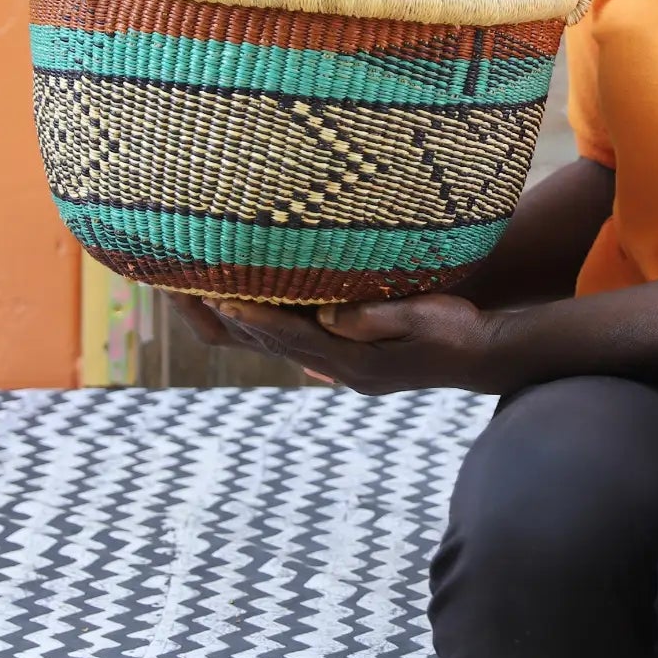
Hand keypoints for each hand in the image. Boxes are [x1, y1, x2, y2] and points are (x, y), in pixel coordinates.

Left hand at [168, 290, 506, 394]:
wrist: (484, 355)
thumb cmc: (459, 329)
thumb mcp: (425, 316)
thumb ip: (377, 317)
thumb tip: (330, 317)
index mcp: (353, 361)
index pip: (290, 338)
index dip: (250, 319)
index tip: (213, 298)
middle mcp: (336, 367)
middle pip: (266, 344)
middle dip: (220, 317)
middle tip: (174, 290)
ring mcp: (337, 364)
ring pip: (270, 342)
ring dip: (230, 319)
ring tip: (187, 290)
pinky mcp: (344, 353)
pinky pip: (287, 336)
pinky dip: (258, 319)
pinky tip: (239, 298)